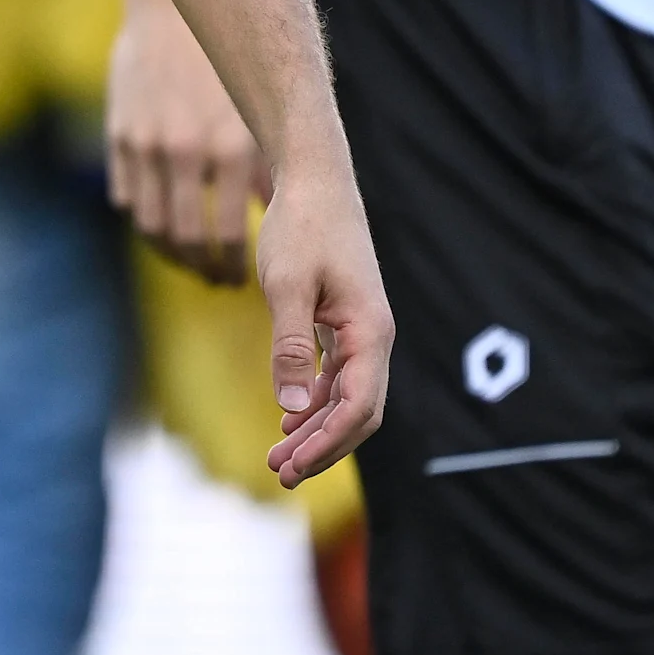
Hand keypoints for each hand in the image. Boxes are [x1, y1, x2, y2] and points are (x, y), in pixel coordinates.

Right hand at [106, 0, 268, 283]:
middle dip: (200, 269)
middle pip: (184, 239)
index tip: (238, 279)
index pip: (225, 235)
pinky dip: (142, 218)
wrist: (172, 11)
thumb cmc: (227, 65)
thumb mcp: (255, 114)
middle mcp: (185, 149)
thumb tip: (282, 225)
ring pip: (149, 225)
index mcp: (229, 147)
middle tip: (214, 279)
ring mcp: (145, 143)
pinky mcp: (118, 135)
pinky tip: (161, 223)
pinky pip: (126, 196)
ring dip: (169, 253)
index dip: (231, 267)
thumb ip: (264, 170)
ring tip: (186, 260)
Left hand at [253, 145, 391, 484]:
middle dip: (322, 447)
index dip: (326, 444)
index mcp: (370, 333)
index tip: (291, 467)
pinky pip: (337, 375)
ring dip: (315, 428)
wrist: (314, 180)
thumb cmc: (302, 227)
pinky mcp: (344, 320)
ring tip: (278, 455)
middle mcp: (374, 338)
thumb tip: (290, 406)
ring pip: (346, 397)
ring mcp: (361, 330)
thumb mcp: (286, 286)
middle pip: (357, 412)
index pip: (357, 408)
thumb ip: (290, 345)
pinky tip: (289, 415)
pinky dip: (315, 399)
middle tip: (280, 474)